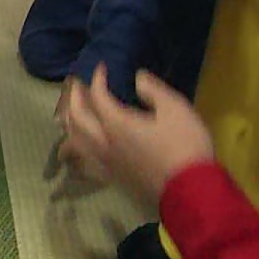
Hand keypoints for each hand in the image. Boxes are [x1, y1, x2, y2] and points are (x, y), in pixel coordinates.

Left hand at [63, 63, 215, 204]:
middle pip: (76, 118)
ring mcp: (106, 163)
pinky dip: (76, 152)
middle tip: (76, 85)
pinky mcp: (112, 179)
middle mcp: (103, 143)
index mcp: (116, 124)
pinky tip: (78, 150)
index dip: (97, 79)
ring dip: (68, 124)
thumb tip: (137, 78)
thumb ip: (153, 90)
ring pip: (74, 142)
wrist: (190, 191)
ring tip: (69, 114)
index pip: (97, 96)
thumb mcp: (175, 109)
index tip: (101, 67)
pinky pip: (84, 163)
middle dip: (73, 98)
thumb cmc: (185, 146)